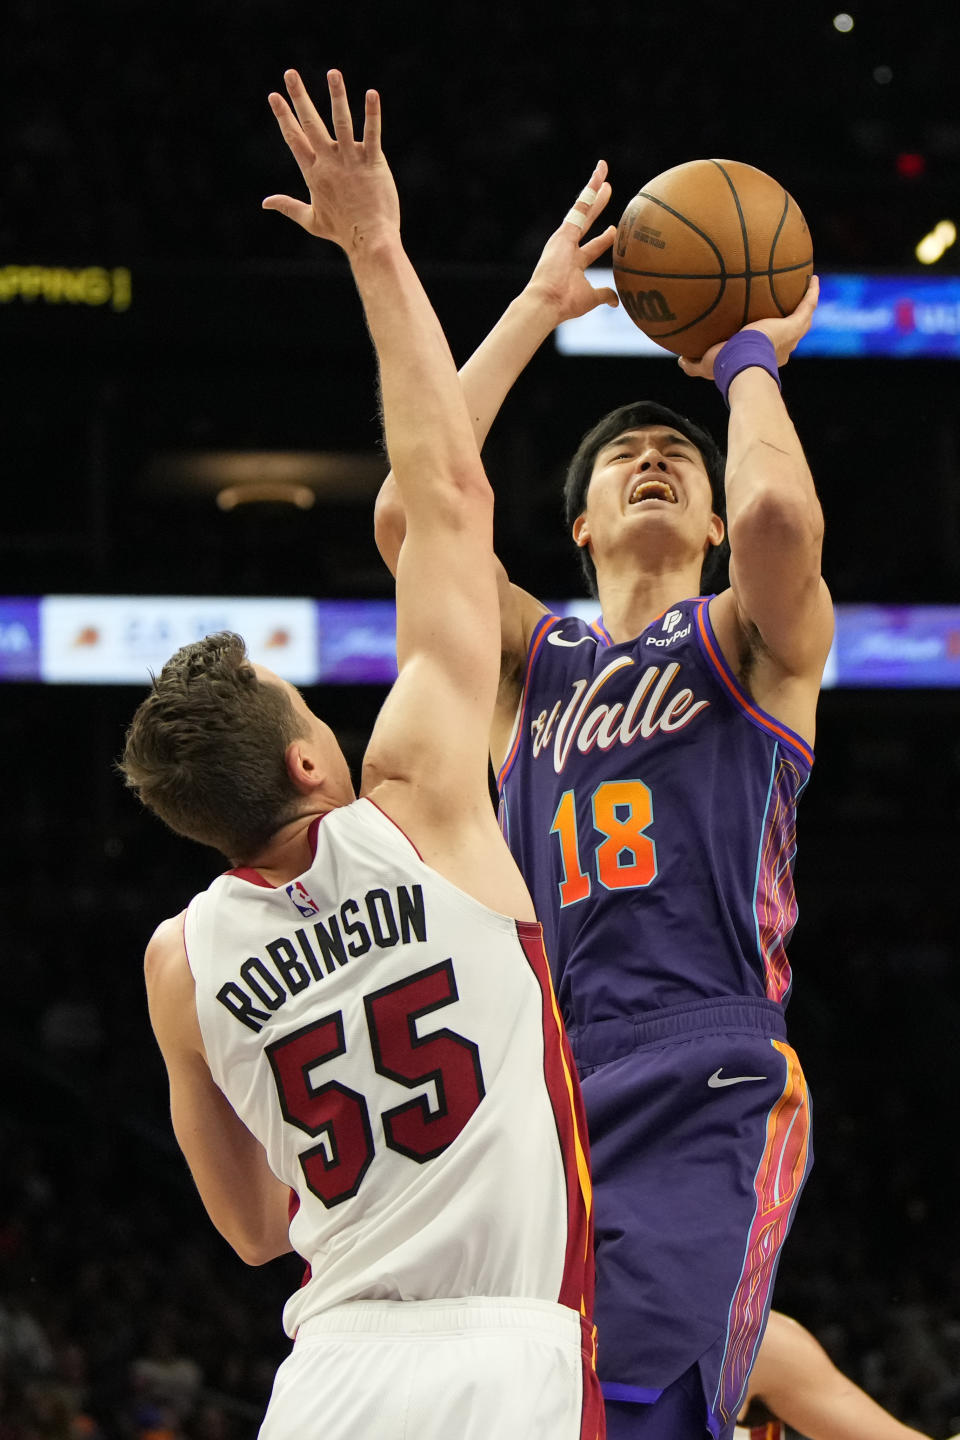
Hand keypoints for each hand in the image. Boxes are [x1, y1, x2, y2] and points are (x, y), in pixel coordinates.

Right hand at [262, 69, 399, 252]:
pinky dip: (372, 114)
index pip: (294, 139)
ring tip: (333, 72)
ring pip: (342, 122)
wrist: (369, 240)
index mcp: (313, 173)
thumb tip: (265, 202)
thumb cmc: (342, 232)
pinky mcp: (372, 162)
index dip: (284, 116)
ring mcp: (351, 161)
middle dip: (299, 97)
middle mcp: (329, 162)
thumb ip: (288, 206)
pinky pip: (372, 133)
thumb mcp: (311, 220)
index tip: (274, 96)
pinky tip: (371, 94)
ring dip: (337, 96)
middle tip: (290, 73)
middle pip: (311, 124)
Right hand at [523, 160, 618, 322]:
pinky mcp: (564, 232)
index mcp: (574, 263)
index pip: (592, 247)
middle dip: (597, 207)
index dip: (604, 239)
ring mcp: (565, 238)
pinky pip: (581, 206)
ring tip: (603, 170)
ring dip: (593, 189)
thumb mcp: (590, 298)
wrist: (546, 302)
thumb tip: (616, 300)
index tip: (612, 230)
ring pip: (583, 208)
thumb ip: (603, 294)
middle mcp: (568, 247)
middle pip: (587, 221)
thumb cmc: (564, 303)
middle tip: (607, 190)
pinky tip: (600, 175)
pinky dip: (590, 190)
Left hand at [678, 273, 819, 379]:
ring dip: (806, 306)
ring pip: (802, 320)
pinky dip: (812, 293)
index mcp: (761, 358)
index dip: (767, 341)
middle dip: (789, 324)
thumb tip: (681, 360)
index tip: (762, 332)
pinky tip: (813, 278)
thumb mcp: (705, 366)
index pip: (767, 349)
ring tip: (808, 289)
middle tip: (787, 311)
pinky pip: (807, 306)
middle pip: (789, 335)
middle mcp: (780, 350)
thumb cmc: (724, 367)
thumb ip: (693, 364)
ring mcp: (790, 338)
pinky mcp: (793, 327)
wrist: (741, 366)